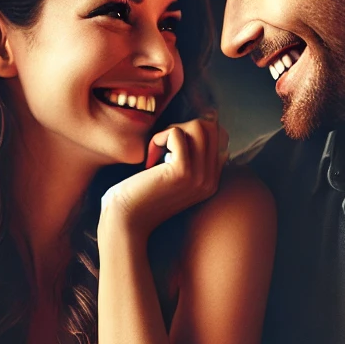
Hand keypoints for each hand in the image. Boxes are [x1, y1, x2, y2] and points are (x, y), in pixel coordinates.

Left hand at [99, 117, 228, 237]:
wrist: (125, 220)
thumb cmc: (140, 194)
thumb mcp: (171, 175)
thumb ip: (188, 155)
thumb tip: (200, 123)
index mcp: (211, 181)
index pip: (219, 137)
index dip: (192, 133)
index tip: (169, 151)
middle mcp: (210, 180)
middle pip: (212, 128)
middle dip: (184, 127)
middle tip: (163, 146)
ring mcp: (200, 177)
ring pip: (199, 127)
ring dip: (172, 130)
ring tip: (157, 151)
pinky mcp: (183, 172)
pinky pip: (177, 133)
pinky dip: (159, 137)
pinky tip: (149, 160)